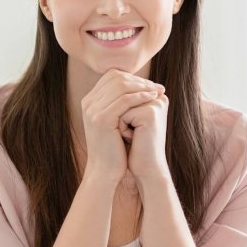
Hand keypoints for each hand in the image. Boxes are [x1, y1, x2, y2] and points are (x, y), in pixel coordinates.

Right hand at [80, 69, 164, 186]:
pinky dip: (140, 96)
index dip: (133, 77)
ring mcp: (92, 110)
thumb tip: (137, 85)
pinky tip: (153, 98)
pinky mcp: (101, 119)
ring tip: (158, 91)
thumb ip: (119, 104)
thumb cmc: (114, 147)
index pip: (112, 77)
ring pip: (120, 86)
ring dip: (143, 86)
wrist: (105, 170)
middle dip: (140, 80)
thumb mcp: (115, 122)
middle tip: (157, 87)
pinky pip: (124, 100)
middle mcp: (88, 103)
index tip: (150, 85)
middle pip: (116, 78)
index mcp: (89, 101)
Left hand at [121, 91, 170, 183]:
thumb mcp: (127, 120)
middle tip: (127, 132)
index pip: (123, 89)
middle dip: (116, 114)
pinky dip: (122, 129)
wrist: (145, 168)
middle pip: (121, 94)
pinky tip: (134, 140)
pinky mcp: (151, 113)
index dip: (115, 107)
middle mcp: (157, 96)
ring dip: (118, 121)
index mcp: (152, 95)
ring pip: (121, 103)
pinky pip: (123, 114)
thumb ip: (122, 101)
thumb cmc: (134, 145)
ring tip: (129, 135)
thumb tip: (105, 85)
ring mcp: (155, 103)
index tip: (123, 125)